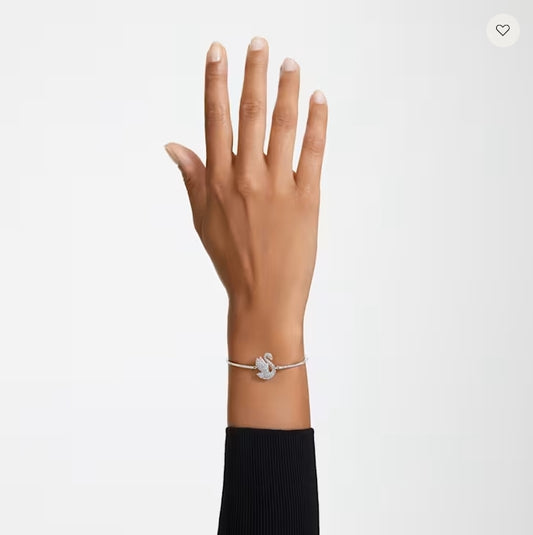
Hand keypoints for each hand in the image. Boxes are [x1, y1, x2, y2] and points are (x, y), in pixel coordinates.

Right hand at [164, 36, 327, 324]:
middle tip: (259, 42)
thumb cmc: (232, 260)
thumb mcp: (202, 220)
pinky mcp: (307, 199)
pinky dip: (317, 123)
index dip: (216, 82)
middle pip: (250, 114)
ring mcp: (278, 187)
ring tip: (290, 64)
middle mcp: (246, 178)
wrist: (264, 297)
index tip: (219, 52)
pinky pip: (313, 153)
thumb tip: (173, 144)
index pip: (215, 120)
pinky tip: (318, 99)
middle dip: (254, 74)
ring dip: (287, 90)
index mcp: (219, 181)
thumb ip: (192, 178)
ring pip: (283, 127)